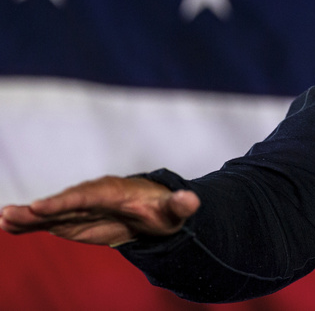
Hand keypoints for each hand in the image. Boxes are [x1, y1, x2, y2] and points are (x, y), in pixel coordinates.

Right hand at [0, 175, 199, 246]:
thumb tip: (193, 199)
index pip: (87, 196)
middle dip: (39, 209)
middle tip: (12, 214)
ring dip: (27, 216)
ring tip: (4, 219)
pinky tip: (6, 225)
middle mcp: (92, 196)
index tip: (42, 207)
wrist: (153, 211)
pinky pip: (48, 221)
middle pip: (63, 203)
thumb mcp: (175, 210)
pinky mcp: (72, 219)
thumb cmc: (163, 209)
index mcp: (114, 191)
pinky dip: (28, 224)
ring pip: (51, 212)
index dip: (65, 201)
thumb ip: (181, 205)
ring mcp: (79, 207)